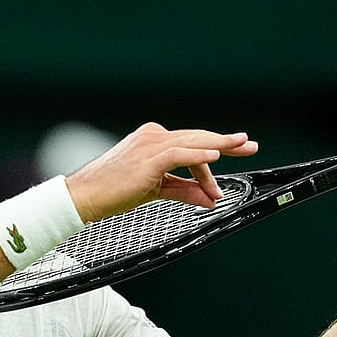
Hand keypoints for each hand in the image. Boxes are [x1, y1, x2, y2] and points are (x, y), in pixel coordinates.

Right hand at [65, 122, 258, 222]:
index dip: (215, 152)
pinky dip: (198, 156)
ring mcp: (150, 145)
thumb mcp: (157, 190)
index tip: (236, 154)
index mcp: (154, 141)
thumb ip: (184, 191)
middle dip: (226, 143)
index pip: (192, 144)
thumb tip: (210, 199)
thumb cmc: (114, 191)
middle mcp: (154, 137)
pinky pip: (178, 154)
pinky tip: (215, 158)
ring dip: (219, 146)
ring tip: (241, 146)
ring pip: (192, 143)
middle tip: (250, 145)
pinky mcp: (147, 159)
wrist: (85, 196)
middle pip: (198, 138)